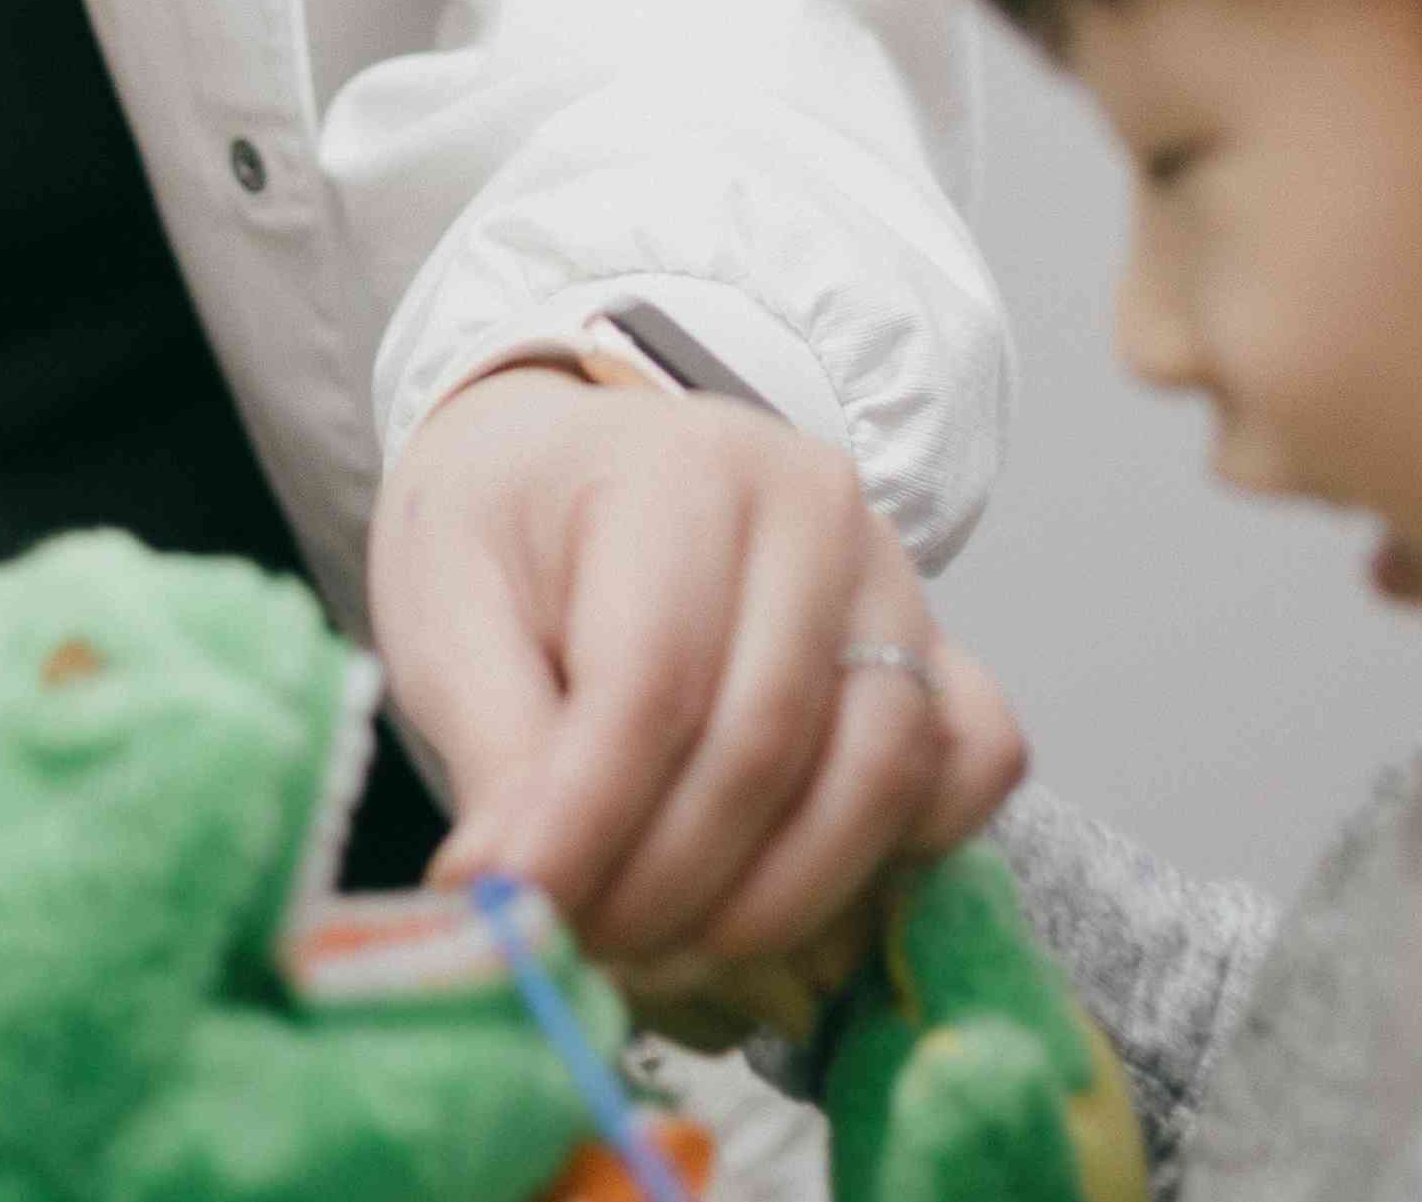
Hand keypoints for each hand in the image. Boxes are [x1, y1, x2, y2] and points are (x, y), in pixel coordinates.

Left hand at [368, 362, 1025, 973]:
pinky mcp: (938, 644)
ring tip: (663, 950)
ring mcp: (893, 576)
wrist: (568, 471)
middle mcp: (813, 507)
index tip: (523, 915)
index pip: (653, 681)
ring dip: (774, 901)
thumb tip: (514, 897)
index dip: (589, 826)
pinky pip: (974, 759)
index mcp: (680, 470)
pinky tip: (790, 887)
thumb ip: (492, 749)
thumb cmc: (504, 533)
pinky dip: (905, 848)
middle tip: (582, 951)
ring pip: (878, 771)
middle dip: (669, 883)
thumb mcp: (447, 611)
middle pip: (766, 742)